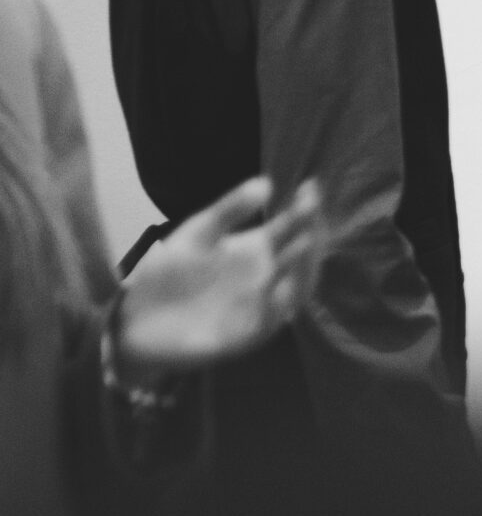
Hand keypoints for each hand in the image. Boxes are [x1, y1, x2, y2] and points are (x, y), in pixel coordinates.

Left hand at [117, 176, 326, 385]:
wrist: (134, 321)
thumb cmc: (164, 274)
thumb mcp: (196, 234)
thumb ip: (229, 210)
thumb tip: (266, 183)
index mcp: (255, 249)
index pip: (291, 226)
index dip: (304, 207)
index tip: (309, 186)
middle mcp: (265, 274)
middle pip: (302, 254)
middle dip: (312, 231)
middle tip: (310, 210)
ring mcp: (260, 303)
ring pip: (299, 285)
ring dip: (306, 265)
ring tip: (304, 241)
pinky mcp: (249, 332)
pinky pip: (275, 318)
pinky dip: (283, 302)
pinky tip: (282, 283)